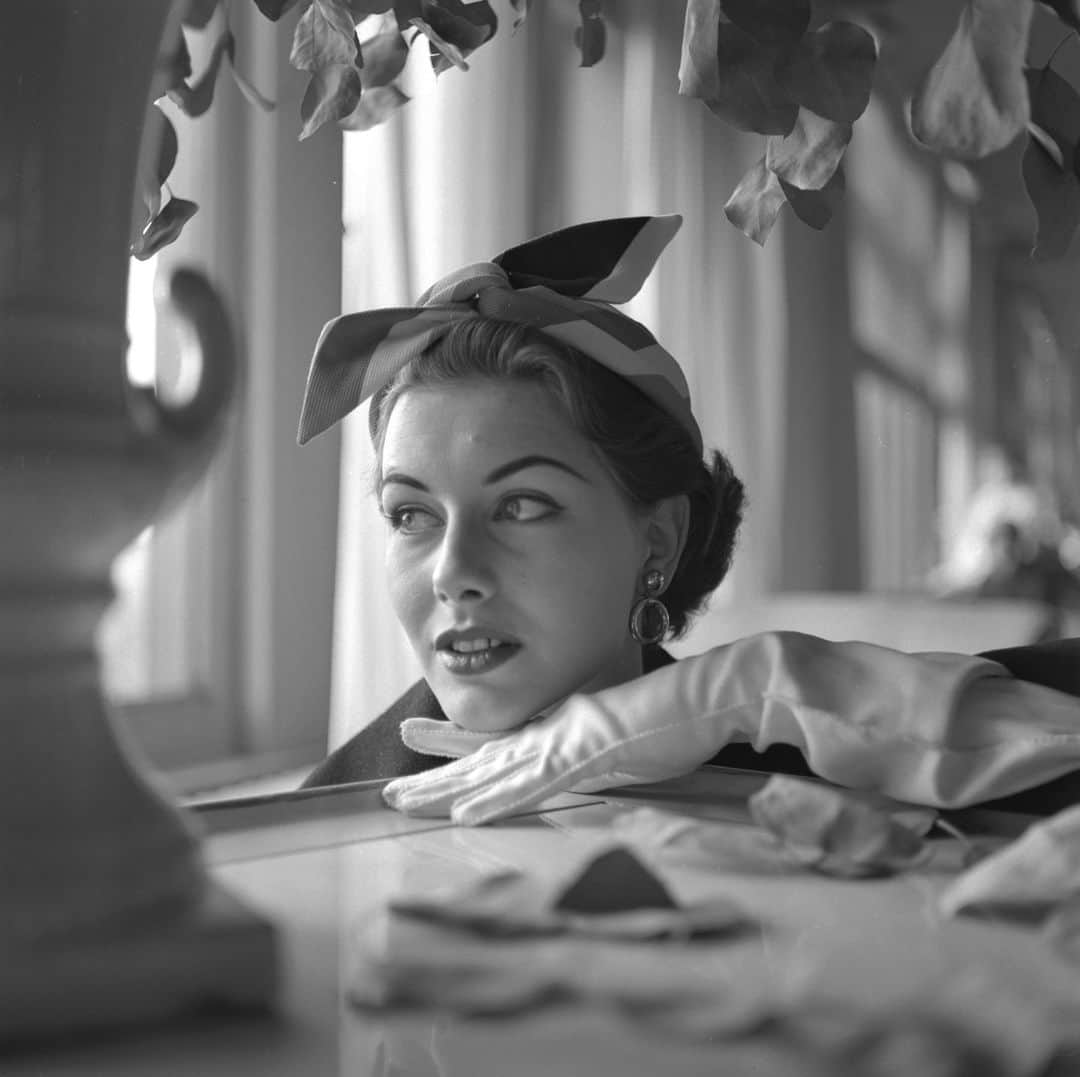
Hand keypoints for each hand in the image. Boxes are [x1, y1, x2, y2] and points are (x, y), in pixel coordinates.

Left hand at [383, 676, 732, 825]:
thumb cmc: (675, 719)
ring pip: (494, 771)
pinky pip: (534, 782)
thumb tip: (586, 759)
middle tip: (388, 789)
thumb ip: (599, 751)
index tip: (420, 739)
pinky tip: (467, 812)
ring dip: (447, 790)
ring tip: (403, 802)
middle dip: (434, 774)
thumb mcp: (628, 741)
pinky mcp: (587, 754)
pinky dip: (498, 799)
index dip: (456, 743)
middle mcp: (554, 731)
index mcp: (562, 727)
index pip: (499, 742)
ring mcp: (567, 741)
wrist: (708, 695)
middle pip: (483, 758)